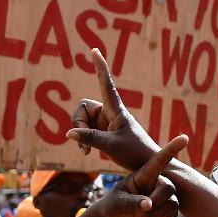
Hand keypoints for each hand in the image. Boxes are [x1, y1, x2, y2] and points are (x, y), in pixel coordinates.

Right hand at [67, 49, 158, 170]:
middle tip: (85, 141)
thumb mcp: (111, 146)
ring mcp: (106, 122)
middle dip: (79, 123)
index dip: (100, 68)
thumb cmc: (135, 154)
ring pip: (81, 120)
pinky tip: (87, 152)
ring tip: (87, 149)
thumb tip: (69, 133)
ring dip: (80, 134)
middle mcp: (111, 113)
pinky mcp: (104, 132)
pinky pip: (85, 130)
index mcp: (117, 110)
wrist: (149, 165)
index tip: (95, 51)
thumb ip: (90, 138)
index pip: (106, 84)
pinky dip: (83, 140)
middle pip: (83, 108)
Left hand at [94, 136, 189, 216]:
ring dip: (156, 214)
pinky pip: (174, 213)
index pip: (159, 161)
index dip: (171, 149)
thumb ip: (132, 202)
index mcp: (144, 175)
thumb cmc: (113, 205)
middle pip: (169, 188)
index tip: (184, 138)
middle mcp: (156, 182)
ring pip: (173, 203)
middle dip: (157, 202)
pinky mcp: (167, 207)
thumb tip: (149, 205)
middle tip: (140, 213)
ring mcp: (162, 195)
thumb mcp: (117, 202)